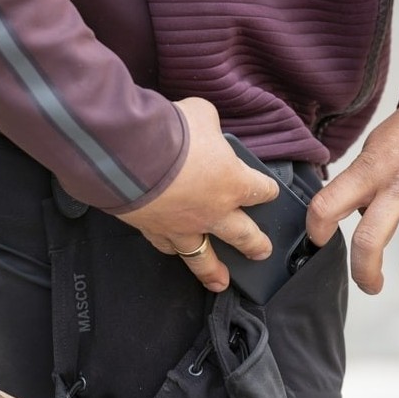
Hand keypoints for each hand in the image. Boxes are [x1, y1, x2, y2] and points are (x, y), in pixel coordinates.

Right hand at [120, 97, 278, 290]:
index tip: (268, 191)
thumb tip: (202, 126)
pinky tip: (173, 252)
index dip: (267, 190)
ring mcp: (184, 227)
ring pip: (203, 257)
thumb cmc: (171, 132)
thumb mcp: (200, 115)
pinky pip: (166, 246)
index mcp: (234, 183)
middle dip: (255, 245)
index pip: (261, 191)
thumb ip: (208, 126)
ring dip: (213, 271)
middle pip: (244, 236)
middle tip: (261, 253)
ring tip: (220, 282)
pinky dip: (171, 250)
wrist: (130, 156)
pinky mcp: (154, 231)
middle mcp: (214, 212)